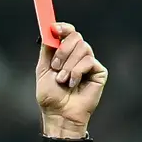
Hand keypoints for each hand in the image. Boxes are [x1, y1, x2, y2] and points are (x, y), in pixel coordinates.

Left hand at [37, 23, 106, 137]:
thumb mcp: (42, 69)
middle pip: (76, 36)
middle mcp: (78, 56)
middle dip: (63, 50)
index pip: (68, 32)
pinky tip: (73, 83)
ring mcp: (89, 63)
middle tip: (56, 66)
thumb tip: (49, 30)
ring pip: (82, 47)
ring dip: (69, 65)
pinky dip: (77, 72)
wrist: (59, 114)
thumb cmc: (51, 96)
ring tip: (63, 80)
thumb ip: (47, 49)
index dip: (63, 27)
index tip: (54, 28)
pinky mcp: (99, 72)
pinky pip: (89, 61)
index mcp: (65, 53)